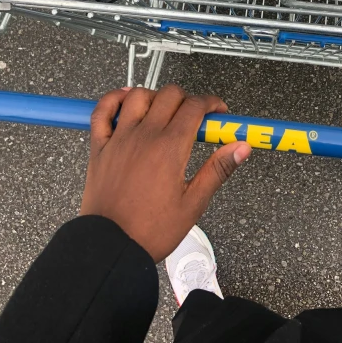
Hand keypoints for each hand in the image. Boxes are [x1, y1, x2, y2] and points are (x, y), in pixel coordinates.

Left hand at [80, 84, 250, 261]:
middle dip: (188, 99)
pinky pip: (102, 111)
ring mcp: (119, 138)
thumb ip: (218, 169)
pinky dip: (114, 99)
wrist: (110, 248)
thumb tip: (242, 147)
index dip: (211, 104)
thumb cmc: (151, 230)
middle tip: (195, 118)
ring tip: (165, 112)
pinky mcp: (100, 146)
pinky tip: (127, 100)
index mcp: (170, 147)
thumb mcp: (194, 203)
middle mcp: (145, 135)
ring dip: (156, 97)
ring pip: (139, 96)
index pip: (195, 106)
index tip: (218, 114)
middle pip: (170, 95)